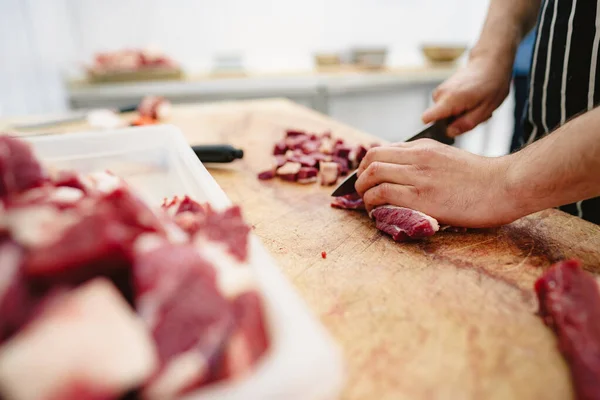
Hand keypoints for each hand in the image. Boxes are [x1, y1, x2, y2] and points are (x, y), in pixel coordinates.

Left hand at [354, 139, 521, 227]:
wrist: (506, 185)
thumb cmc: (482, 178)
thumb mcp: (449, 158)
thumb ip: (425, 162)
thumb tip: (403, 174)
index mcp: (423, 147)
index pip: (381, 150)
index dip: (366, 167)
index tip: (367, 181)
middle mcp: (417, 157)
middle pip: (371, 160)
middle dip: (360, 179)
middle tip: (363, 193)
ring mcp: (418, 176)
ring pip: (372, 176)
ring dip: (363, 193)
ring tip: (369, 206)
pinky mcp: (421, 196)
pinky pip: (383, 194)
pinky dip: (373, 204)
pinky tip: (378, 213)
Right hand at [421, 56, 512, 136]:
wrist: (490, 62)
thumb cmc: (492, 83)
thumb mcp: (485, 109)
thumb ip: (465, 124)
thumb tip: (449, 133)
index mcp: (449, 100)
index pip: (426, 118)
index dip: (436, 128)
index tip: (451, 127)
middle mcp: (441, 94)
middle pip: (438, 119)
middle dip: (455, 121)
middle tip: (474, 113)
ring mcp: (441, 90)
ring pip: (444, 113)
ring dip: (460, 114)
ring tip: (475, 105)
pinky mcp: (444, 89)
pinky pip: (447, 105)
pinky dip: (460, 106)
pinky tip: (472, 100)